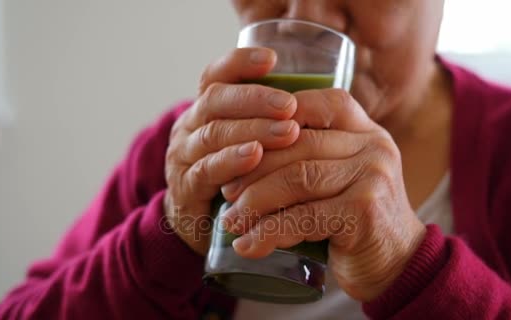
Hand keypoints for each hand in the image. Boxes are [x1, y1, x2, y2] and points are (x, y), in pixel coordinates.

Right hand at [164, 48, 300, 254]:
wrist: (207, 229)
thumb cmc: (243, 180)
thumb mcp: (253, 146)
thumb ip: (274, 123)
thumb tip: (326, 97)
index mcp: (207, 110)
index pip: (216, 76)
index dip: (240, 63)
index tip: (271, 59)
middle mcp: (190, 127)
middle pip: (215, 100)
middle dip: (254, 99)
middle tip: (289, 105)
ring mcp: (183, 157)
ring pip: (212, 133)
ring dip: (251, 129)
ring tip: (286, 131)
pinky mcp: (185, 189)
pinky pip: (205, 170)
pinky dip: (230, 161)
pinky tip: (255, 156)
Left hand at [220, 89, 426, 301]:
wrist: (397, 265)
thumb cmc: (355, 219)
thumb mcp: (339, 177)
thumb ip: (310, 156)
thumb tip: (241, 151)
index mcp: (364, 129)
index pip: (311, 105)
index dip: (267, 122)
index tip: (235, 149)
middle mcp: (372, 145)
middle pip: (296, 144)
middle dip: (252, 169)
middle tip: (226, 191)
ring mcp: (372, 176)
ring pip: (297, 178)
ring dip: (254, 201)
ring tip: (231, 219)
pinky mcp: (364, 212)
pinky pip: (304, 217)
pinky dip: (268, 233)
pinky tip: (247, 245)